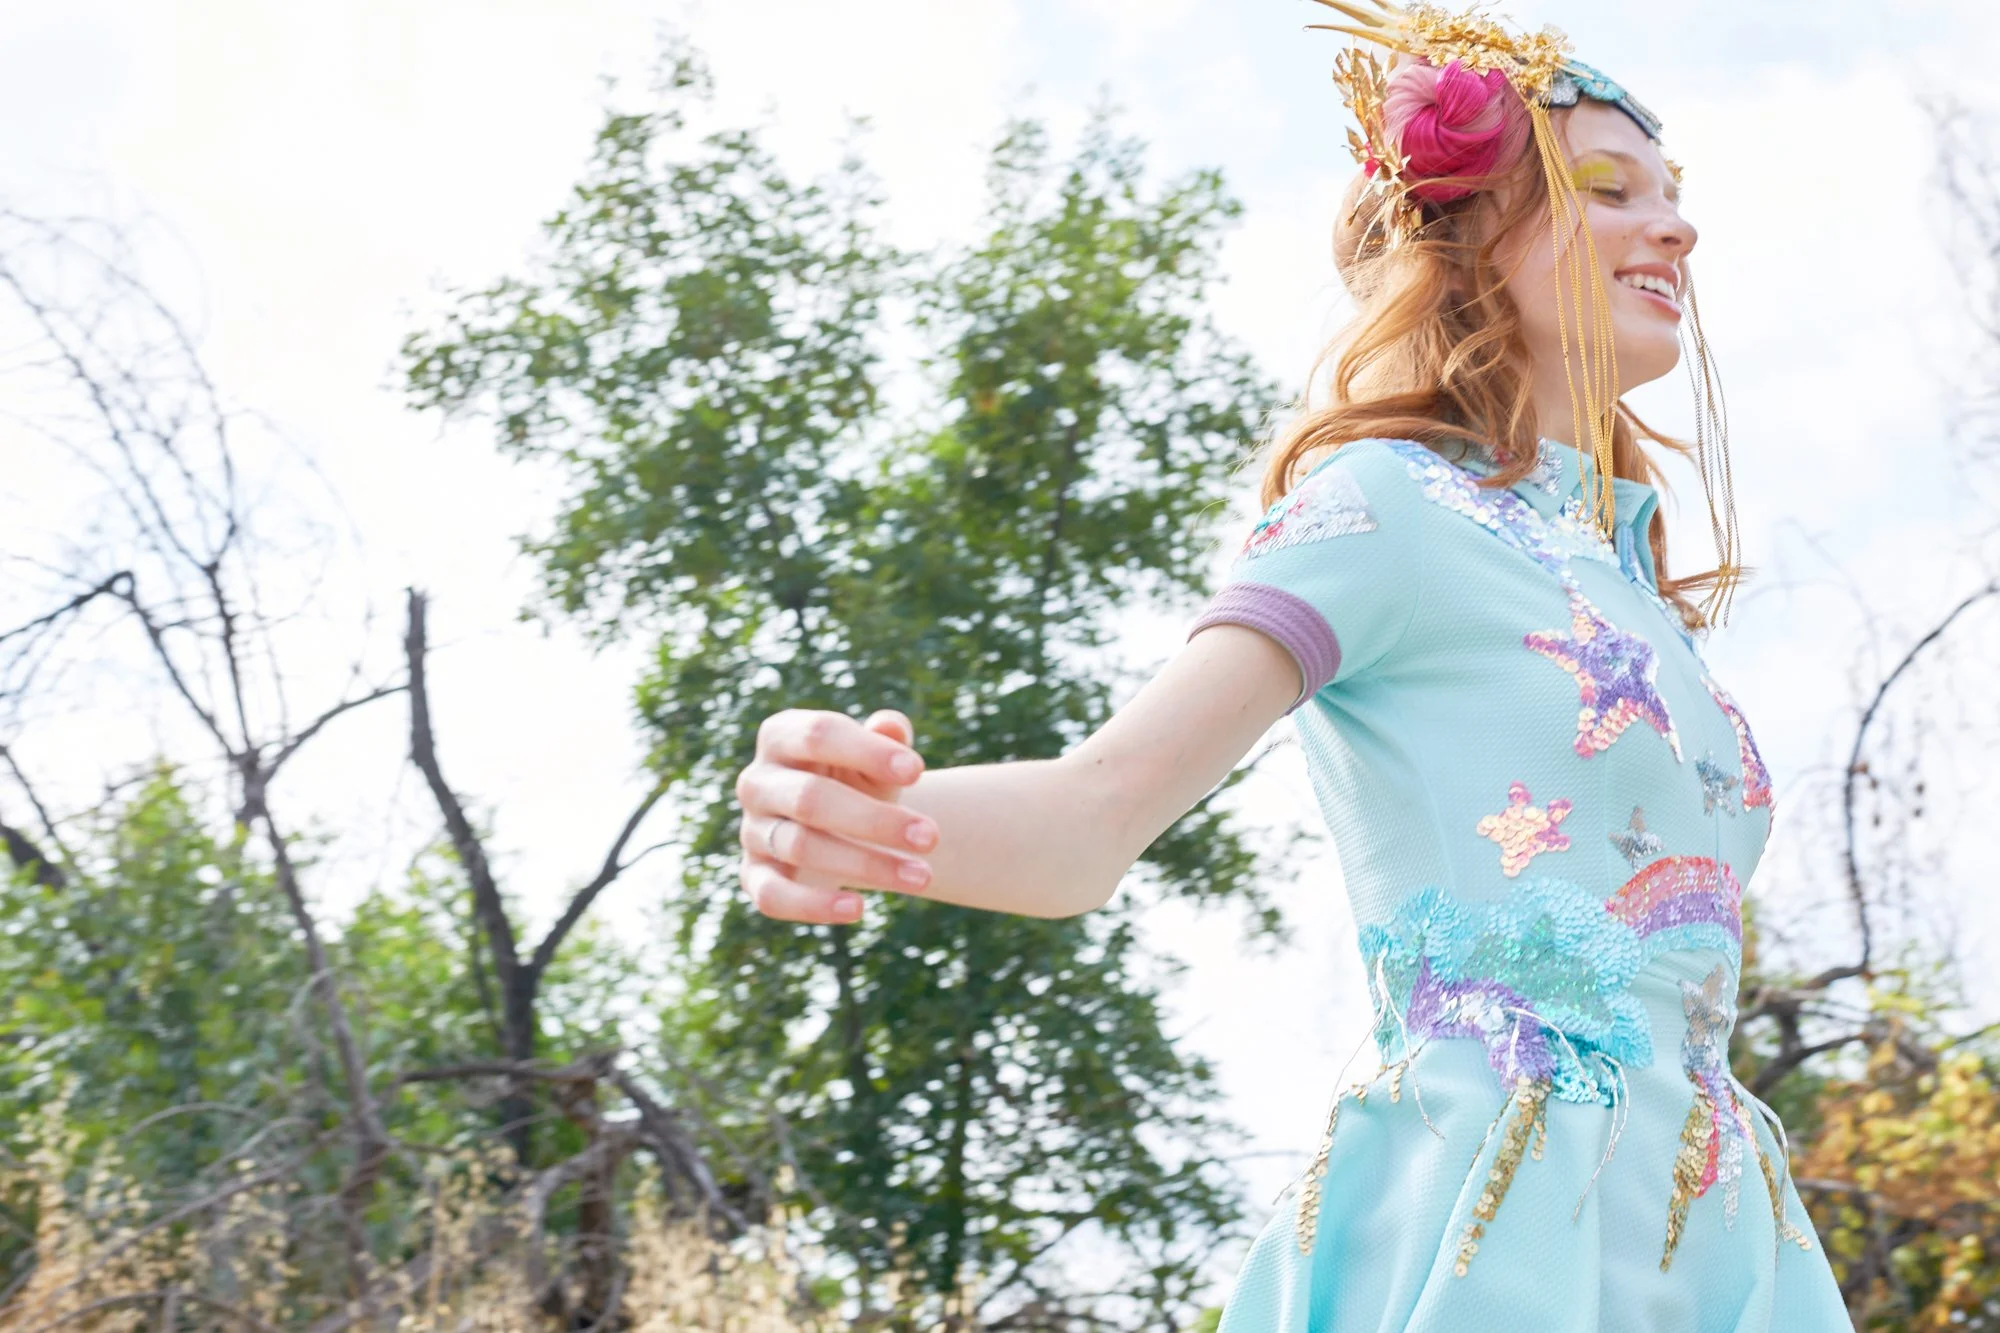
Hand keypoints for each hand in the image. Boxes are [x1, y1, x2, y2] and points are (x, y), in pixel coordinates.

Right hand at [734, 707, 936, 924]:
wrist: (839, 824)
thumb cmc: (858, 779)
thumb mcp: (875, 756)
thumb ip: (886, 736)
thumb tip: (891, 725)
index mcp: (781, 736)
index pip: (819, 735)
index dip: (868, 752)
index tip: (918, 771)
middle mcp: (757, 782)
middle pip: (810, 798)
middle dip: (875, 820)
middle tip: (931, 837)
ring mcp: (752, 830)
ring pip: (802, 847)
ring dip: (866, 865)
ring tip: (922, 877)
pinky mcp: (753, 875)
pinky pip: (773, 895)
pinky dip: (814, 905)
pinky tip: (859, 908)